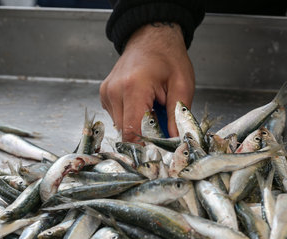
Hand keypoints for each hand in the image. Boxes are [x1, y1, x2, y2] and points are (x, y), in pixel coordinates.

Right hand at [100, 22, 194, 141]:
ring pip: (120, 127)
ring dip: (138, 127)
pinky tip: (142, 105)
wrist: (151, 38)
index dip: (146, 146)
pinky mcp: (105, 95)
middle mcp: (114, 91)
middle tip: (162, 127)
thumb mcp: (182, 85)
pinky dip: (131, 118)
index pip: (133, 131)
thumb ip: (177, 116)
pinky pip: (117, 118)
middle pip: (125, 132)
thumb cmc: (168, 58)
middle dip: (145, 136)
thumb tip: (175, 142)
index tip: (160, 151)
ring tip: (153, 110)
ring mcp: (107, 93)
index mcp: (134, 87)